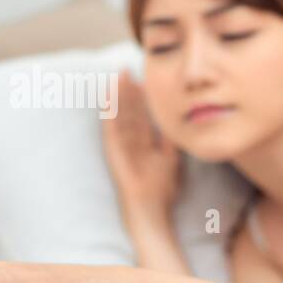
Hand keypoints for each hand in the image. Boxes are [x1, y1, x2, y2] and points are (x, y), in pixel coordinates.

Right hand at [101, 69, 181, 218]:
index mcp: (143, 145)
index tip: (142, 79)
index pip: (141, 117)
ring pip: (119, 117)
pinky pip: (111, 130)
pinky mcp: (114, 153)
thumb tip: (173, 123)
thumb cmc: (162, 192)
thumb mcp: (171, 161)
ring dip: (118, 96)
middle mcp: (130, 144)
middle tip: (126, 70)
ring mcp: (121, 148)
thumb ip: (170, 143)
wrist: (151, 212)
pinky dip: (109, 113)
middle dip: (128, 92)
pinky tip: (109, 98)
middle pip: (129, 113)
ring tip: (118, 76)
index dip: (141, 99)